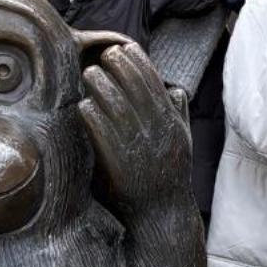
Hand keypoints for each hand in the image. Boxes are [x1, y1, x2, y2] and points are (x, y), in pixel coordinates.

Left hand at [81, 42, 190, 209]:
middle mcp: (158, 135)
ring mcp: (140, 151)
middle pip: (138, 92)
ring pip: (120, 110)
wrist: (163, 219)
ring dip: (104, 88)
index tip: (124, 48)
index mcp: (171, 126)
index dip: (139, 64)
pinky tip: (83, 105)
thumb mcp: (182, 144)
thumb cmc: (169, 179)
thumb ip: (179, 116)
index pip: (156, 86)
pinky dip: (94, 119)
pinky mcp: (121, 168)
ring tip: (89, 73)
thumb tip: (175, 89)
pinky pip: (105, 137)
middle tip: (104, 54)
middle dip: (121, 68)